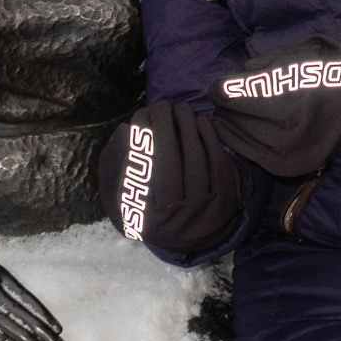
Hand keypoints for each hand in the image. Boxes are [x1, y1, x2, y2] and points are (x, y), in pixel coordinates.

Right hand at [101, 99, 246, 255]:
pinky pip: (217, 162)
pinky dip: (209, 137)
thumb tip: (124, 131)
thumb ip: (116, 166)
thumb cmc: (150, 205)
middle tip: (160, 105)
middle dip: (163, 126)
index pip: (139, 170)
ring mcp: (202, 211)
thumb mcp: (122, 194)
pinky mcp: (225, 201)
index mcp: (143, 217)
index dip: (139, 138)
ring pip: (194, 159)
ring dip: (187, 126)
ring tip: (179, 108)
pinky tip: (199, 120)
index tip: (139, 115)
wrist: (191, 235)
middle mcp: (173, 218)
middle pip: (167, 162)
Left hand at [210, 37, 340, 178]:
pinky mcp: (291, 168)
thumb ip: (266, 63)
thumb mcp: (304, 53)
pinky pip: (251, 155)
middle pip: (232, 117)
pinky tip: (241, 129)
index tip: (221, 83)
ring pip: (238, 138)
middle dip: (226, 105)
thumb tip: (236, 77)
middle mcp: (290, 132)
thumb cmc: (337, 72)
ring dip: (231, 123)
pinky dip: (241, 141)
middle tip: (227, 96)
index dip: (221, 87)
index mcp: (294, 99)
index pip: (234, 96)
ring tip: (234, 111)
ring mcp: (291, 155)